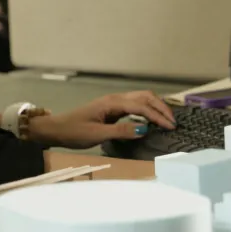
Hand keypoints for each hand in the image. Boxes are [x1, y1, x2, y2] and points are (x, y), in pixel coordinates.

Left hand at [28, 91, 176, 149]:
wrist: (57, 129)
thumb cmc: (74, 132)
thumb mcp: (97, 135)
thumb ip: (121, 131)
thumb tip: (144, 130)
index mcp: (113, 103)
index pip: (142, 107)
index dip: (158, 116)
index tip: (170, 127)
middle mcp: (115, 99)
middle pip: (145, 96)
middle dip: (161, 107)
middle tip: (173, 122)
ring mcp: (114, 102)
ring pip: (141, 98)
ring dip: (156, 106)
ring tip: (167, 119)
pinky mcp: (113, 108)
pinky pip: (135, 104)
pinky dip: (147, 108)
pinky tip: (151, 118)